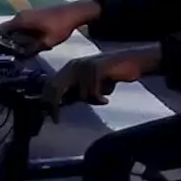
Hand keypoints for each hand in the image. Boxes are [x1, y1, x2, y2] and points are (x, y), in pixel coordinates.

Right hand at [0, 1, 99, 49]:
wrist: (74, 13)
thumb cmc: (60, 26)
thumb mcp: (46, 42)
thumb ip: (31, 51)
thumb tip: (18, 59)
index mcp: (20, 20)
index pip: (0, 31)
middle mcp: (20, 15)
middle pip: (7, 32)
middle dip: (7, 44)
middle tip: (9, 58)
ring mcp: (26, 15)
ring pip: (15, 30)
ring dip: (16, 41)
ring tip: (19, 54)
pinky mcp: (33, 16)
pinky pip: (22, 28)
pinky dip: (23, 37)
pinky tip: (29, 46)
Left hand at [42, 46, 161, 121]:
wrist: (130, 61)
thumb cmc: (109, 76)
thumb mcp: (88, 85)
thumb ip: (75, 91)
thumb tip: (58, 106)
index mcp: (69, 67)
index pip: (51, 85)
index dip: (49, 102)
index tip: (53, 118)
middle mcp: (74, 64)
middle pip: (57, 88)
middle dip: (56, 105)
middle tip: (57, 119)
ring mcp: (85, 65)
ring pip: (80, 94)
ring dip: (91, 100)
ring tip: (101, 98)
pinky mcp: (97, 67)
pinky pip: (93, 92)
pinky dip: (99, 98)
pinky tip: (105, 99)